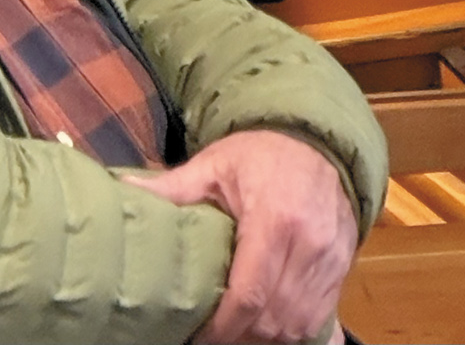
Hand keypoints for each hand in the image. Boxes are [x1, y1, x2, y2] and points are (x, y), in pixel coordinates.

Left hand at [123, 129, 357, 344]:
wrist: (316, 138)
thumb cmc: (260, 155)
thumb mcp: (214, 166)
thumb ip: (172, 188)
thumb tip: (121, 191)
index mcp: (275, 219)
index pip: (248, 296)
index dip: (220, 330)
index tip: (196, 338)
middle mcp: (310, 242)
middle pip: (272, 319)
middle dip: (240, 337)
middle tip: (214, 335)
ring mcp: (331, 256)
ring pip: (297, 325)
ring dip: (266, 337)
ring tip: (239, 331)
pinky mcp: (343, 264)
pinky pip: (318, 316)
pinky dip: (293, 329)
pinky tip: (269, 323)